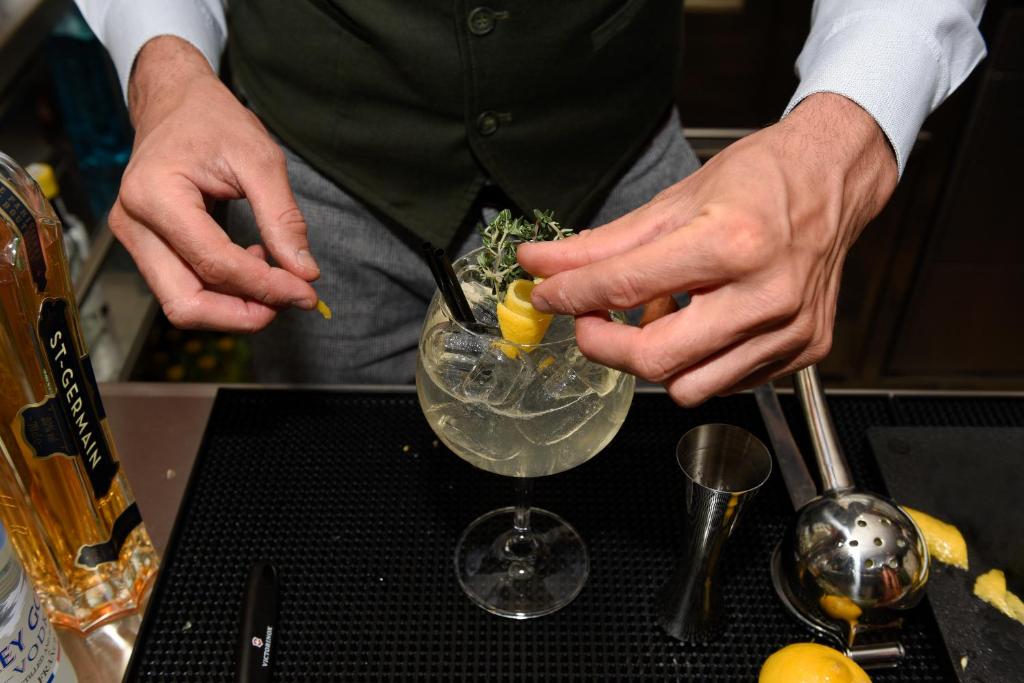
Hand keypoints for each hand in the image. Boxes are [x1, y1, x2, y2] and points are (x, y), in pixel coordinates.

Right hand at [109, 36, 319, 332]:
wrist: (174, 101)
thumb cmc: (213, 120)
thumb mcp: (260, 159)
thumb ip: (283, 219)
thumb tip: (305, 273)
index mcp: (154, 195)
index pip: (215, 264)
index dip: (266, 287)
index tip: (307, 293)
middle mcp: (132, 223)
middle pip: (186, 302)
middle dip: (244, 313)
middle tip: (290, 298)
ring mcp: (133, 238)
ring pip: (183, 304)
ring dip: (235, 306)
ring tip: (273, 277)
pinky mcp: (145, 246)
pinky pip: (183, 288)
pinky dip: (223, 291)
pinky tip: (252, 263)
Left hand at [517, 93, 896, 406]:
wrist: (833, 178)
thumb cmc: (761, 180)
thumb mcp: (674, 201)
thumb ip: (603, 245)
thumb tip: (542, 263)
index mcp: (733, 242)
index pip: (627, 287)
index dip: (572, 295)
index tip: (547, 294)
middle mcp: (766, 294)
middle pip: (655, 359)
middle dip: (604, 347)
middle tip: (589, 322)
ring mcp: (789, 330)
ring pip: (689, 386)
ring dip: (653, 362)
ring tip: (655, 319)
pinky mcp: (804, 350)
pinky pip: (727, 382)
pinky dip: (698, 362)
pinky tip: (699, 325)